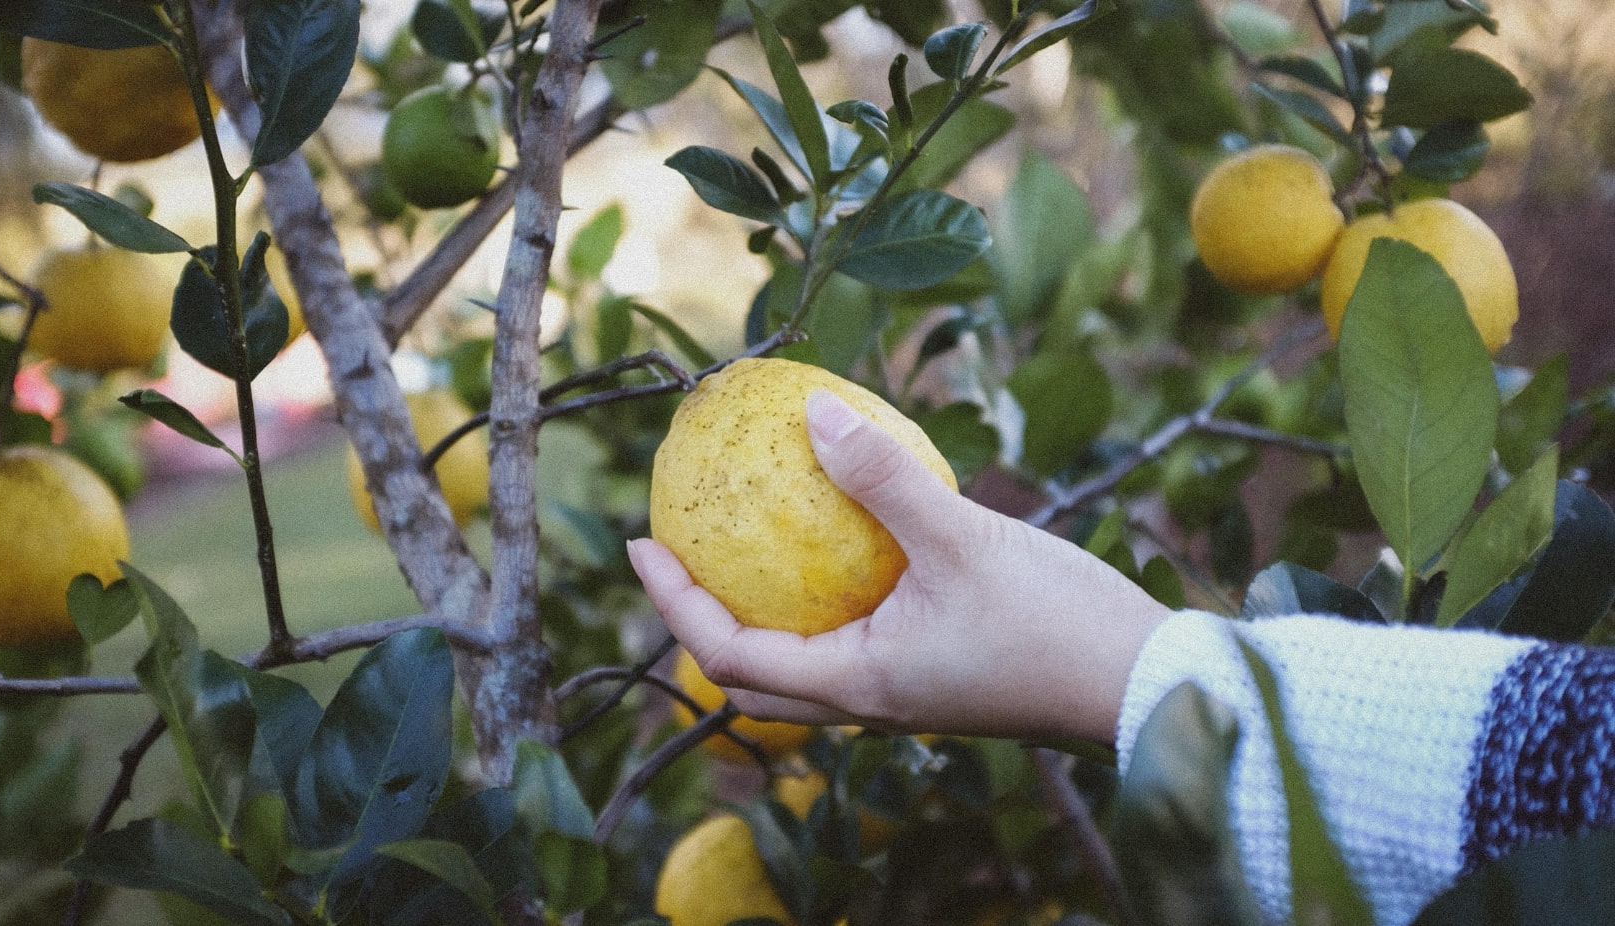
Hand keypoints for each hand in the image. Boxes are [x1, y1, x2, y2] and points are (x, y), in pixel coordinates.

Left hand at [628, 389, 1171, 743]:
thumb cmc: (1055, 623)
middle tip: (675, 550)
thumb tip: (808, 413)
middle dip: (699, 618)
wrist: (1144, 681)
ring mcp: (901, 692)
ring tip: (740, 544)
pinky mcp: (933, 672)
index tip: (641, 543)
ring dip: (756, 615)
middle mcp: (868, 700)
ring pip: (800, 665)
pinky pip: (851, 639)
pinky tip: (836, 537)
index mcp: (858, 684)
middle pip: (751, 674)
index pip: (729, 654)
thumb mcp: (963, 537)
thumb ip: (884, 477)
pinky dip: (818, 599)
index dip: (672, 602)